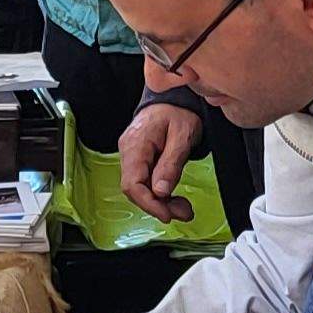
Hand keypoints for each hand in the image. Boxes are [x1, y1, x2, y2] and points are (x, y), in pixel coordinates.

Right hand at [120, 102, 203, 222]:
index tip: (167, 215)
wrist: (174, 98)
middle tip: (184, 212)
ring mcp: (131, 155)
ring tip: (183, 207)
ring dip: (160, 202)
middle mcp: (128, 151)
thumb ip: (171, 164)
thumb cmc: (179, 112)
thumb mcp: (183, 136)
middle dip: (157, 206)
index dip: (148, 203)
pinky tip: (173, 197)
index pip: (132, 184)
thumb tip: (161, 191)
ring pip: (139, 188)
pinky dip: (158, 193)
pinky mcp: (138, 159)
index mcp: (136, 144)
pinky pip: (143, 181)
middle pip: (134, 189)